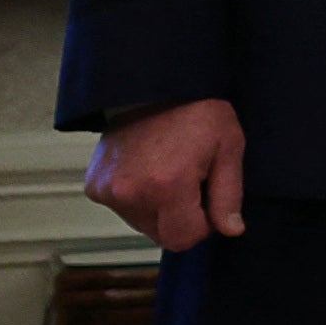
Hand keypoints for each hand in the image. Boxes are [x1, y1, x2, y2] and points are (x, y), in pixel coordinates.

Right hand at [87, 98, 246, 252]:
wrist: (153, 85)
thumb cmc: (198, 113)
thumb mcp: (228, 147)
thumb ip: (229, 194)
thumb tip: (231, 231)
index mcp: (167, 187)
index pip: (183, 239)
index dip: (202, 225)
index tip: (208, 199)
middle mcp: (131, 194)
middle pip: (162, 236)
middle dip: (181, 217)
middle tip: (190, 181)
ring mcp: (108, 191)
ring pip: (142, 224)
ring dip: (159, 208)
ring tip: (168, 172)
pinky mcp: (94, 186)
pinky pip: (122, 209)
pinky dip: (137, 198)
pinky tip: (148, 170)